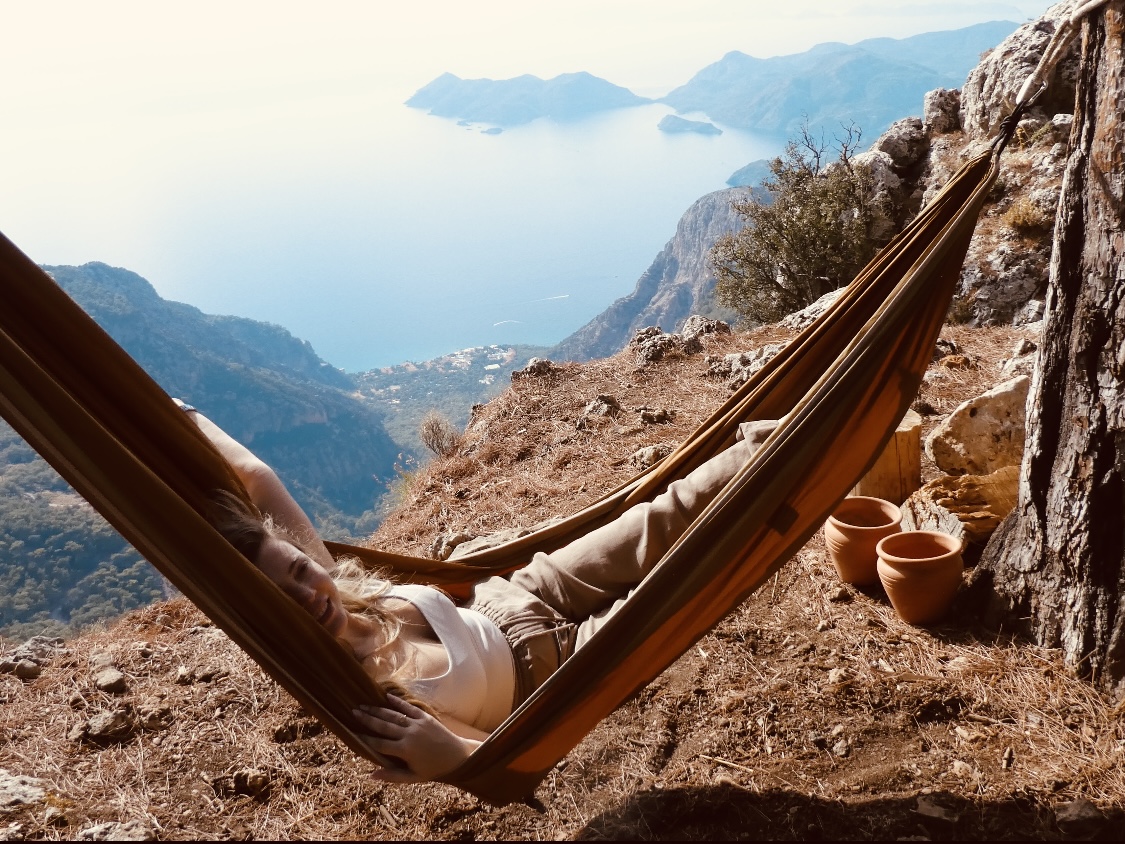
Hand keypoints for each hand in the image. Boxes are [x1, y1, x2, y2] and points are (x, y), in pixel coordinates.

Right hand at [352, 694, 475, 782]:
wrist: (458, 756)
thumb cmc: (434, 769)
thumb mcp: (413, 777)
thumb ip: (392, 775)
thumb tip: (370, 775)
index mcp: (404, 750)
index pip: (379, 744)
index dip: (365, 739)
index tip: (352, 733)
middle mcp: (409, 734)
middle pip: (383, 725)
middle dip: (367, 718)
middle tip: (353, 712)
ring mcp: (417, 724)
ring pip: (393, 715)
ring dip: (378, 709)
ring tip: (364, 705)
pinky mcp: (425, 717)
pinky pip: (408, 708)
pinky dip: (397, 702)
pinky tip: (386, 697)